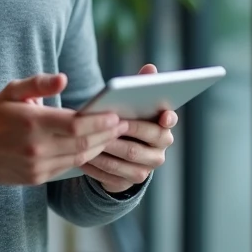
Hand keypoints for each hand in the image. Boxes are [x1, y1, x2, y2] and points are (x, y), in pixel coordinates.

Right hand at [0, 73, 128, 185]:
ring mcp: (37, 165)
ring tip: (112, 136)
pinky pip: (66, 168)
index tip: (116, 115)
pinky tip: (92, 148)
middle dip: (106, 135)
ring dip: (98, 148)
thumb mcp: (12, 91)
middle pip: (83, 144)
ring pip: (78, 159)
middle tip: (123, 125)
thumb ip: (39, 84)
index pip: (76, 125)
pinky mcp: (36, 178)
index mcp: (32, 123)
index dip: (99, 122)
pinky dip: (83, 158)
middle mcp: (36, 147)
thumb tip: (64, 79)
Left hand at [81, 64, 177, 193]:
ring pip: (126, 160)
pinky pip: (112, 175)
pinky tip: (82, 157)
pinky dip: (97, 166)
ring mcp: (146, 169)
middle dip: (123, 132)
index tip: (162, 114)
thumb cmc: (126, 119)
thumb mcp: (133, 103)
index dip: (167, 118)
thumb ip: (142, 85)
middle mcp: (159, 151)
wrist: (118, 154)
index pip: (169, 121)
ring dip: (106, 149)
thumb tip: (150, 68)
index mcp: (163, 128)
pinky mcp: (129, 183)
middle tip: (107, 124)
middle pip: (143, 142)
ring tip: (88, 139)